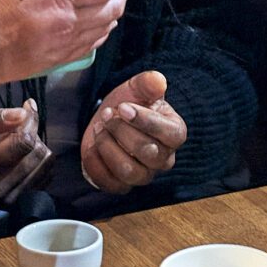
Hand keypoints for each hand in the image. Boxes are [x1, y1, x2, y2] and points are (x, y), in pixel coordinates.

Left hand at [81, 69, 183, 193]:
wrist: (108, 122)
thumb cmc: (128, 105)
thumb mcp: (136, 89)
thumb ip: (147, 83)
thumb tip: (158, 80)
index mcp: (174, 133)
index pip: (170, 134)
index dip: (145, 121)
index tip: (123, 107)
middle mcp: (163, 159)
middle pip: (147, 152)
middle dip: (121, 131)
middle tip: (106, 115)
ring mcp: (144, 175)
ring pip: (129, 171)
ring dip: (108, 147)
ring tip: (99, 129)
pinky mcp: (122, 185)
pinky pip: (110, 183)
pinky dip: (96, 163)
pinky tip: (92, 145)